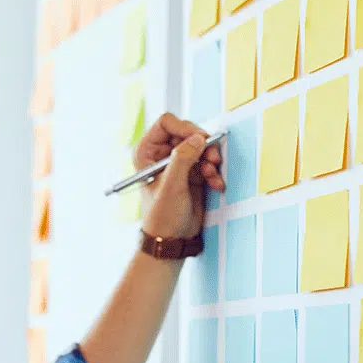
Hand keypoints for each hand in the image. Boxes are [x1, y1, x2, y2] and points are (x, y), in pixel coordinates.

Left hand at [134, 113, 223, 238]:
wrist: (173, 239)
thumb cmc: (162, 216)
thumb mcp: (172, 186)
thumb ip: (183, 159)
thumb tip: (197, 138)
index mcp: (146, 151)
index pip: (167, 123)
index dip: (185, 127)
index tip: (200, 139)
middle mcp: (161, 154)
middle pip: (187, 132)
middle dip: (203, 145)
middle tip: (213, 159)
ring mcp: (177, 162)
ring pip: (200, 146)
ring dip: (211, 159)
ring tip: (213, 175)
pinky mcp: (192, 172)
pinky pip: (207, 161)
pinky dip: (214, 171)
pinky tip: (216, 184)